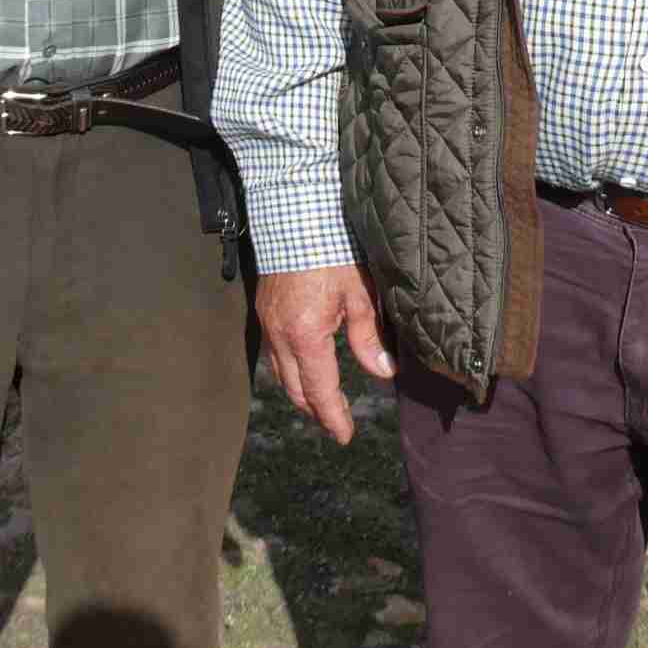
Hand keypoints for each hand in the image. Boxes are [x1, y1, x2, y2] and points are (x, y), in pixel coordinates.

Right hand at [253, 263, 394, 445]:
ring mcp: (268, 322)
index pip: (320, 391)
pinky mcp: (264, 309)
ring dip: (301, 391)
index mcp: (306, 335)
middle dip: (316, 410)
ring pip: (281, 373)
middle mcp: (280, 335)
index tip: (345, 436)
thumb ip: (369, 337)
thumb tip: (384, 372)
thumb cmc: (333, 249)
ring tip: (321, 401)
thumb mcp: (360, 293)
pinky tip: (305, 366)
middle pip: (295, 389)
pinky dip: (290, 369)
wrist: (295, 211)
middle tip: (335, 423)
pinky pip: (274, 352)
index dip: (333, 417)